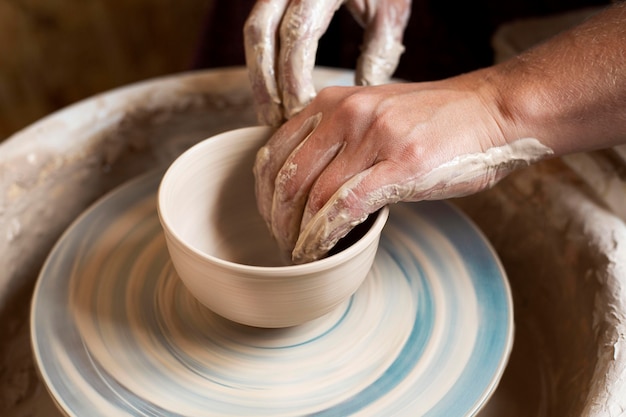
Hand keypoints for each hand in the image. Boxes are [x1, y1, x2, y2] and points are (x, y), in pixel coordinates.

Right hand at [244, 0, 411, 125]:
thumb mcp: (389, 12)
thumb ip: (379, 51)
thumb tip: (360, 96)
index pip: (297, 34)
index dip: (292, 76)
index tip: (298, 110)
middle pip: (261, 33)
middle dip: (264, 82)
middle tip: (274, 121)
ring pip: (253, 32)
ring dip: (257, 78)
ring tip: (269, 115)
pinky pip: (258, 30)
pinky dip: (263, 64)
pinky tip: (272, 94)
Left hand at [253, 73, 554, 262]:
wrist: (491, 111)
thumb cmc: (435, 118)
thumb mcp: (374, 111)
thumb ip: (338, 136)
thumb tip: (309, 180)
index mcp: (333, 101)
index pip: (275, 151)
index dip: (264, 193)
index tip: (269, 217)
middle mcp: (346, 114)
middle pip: (288, 177)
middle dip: (277, 219)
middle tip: (281, 243)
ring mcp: (374, 138)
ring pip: (314, 195)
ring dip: (299, 233)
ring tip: (299, 252)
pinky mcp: (401, 165)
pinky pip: (347, 206)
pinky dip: (325, 234)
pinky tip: (320, 250)